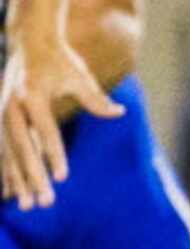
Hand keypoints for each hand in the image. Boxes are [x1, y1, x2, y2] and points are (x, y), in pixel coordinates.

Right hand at [0, 39, 122, 209]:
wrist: (29, 43)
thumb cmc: (60, 60)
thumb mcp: (79, 75)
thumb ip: (95, 98)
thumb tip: (119, 112)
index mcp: (33, 95)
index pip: (45, 131)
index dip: (53, 155)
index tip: (62, 178)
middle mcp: (12, 106)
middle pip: (23, 148)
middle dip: (33, 177)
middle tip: (45, 202)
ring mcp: (1, 113)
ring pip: (8, 154)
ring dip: (16, 181)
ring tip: (26, 205)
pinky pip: (1, 150)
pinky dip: (5, 171)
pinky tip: (10, 193)